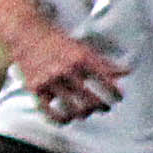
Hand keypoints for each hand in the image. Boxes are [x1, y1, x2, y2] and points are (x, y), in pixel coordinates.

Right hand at [12, 26, 128, 124]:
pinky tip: (67, 119)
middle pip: (91, 99)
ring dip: (84, 114)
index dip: (116, 93)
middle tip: (105, 107)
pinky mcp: (35, 88)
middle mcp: (66, 70)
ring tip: (87, 112)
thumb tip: (127, 72)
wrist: (26, 34)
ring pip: (72, 108)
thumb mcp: (83, 48)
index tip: (119, 97)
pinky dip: (59, 119)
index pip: (106, 81)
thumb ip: (104, 63)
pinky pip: (48, 111)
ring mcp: (50, 80)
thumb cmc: (58, 41)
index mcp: (81, 58)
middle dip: (102, 106)